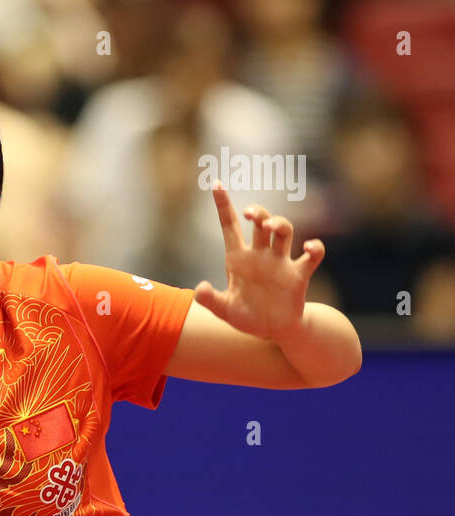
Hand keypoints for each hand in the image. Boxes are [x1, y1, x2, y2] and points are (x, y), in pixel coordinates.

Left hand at [195, 184, 325, 341]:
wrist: (272, 331)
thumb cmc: (246, 316)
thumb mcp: (224, 310)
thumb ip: (210, 300)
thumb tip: (200, 288)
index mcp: (238, 258)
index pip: (230, 225)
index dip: (223, 204)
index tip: (216, 183)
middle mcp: (260, 255)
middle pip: (261, 222)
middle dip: (258, 212)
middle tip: (252, 215)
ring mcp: (280, 262)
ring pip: (284, 231)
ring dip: (279, 224)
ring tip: (271, 227)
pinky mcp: (298, 275)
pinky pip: (312, 256)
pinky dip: (314, 248)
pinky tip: (309, 247)